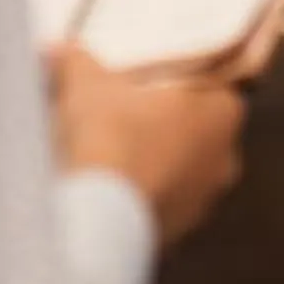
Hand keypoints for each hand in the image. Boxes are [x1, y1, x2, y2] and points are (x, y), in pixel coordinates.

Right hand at [48, 48, 244, 245]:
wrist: (96, 217)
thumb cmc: (109, 135)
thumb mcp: (87, 83)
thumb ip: (77, 61)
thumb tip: (57, 49)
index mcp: (223, 109)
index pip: (218, 84)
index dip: (186, 80)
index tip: (157, 78)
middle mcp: (226, 157)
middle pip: (200, 128)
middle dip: (168, 120)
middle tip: (130, 110)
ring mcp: (205, 200)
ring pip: (183, 169)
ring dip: (156, 161)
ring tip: (115, 151)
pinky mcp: (179, 233)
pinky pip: (163, 203)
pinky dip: (143, 194)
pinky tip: (111, 187)